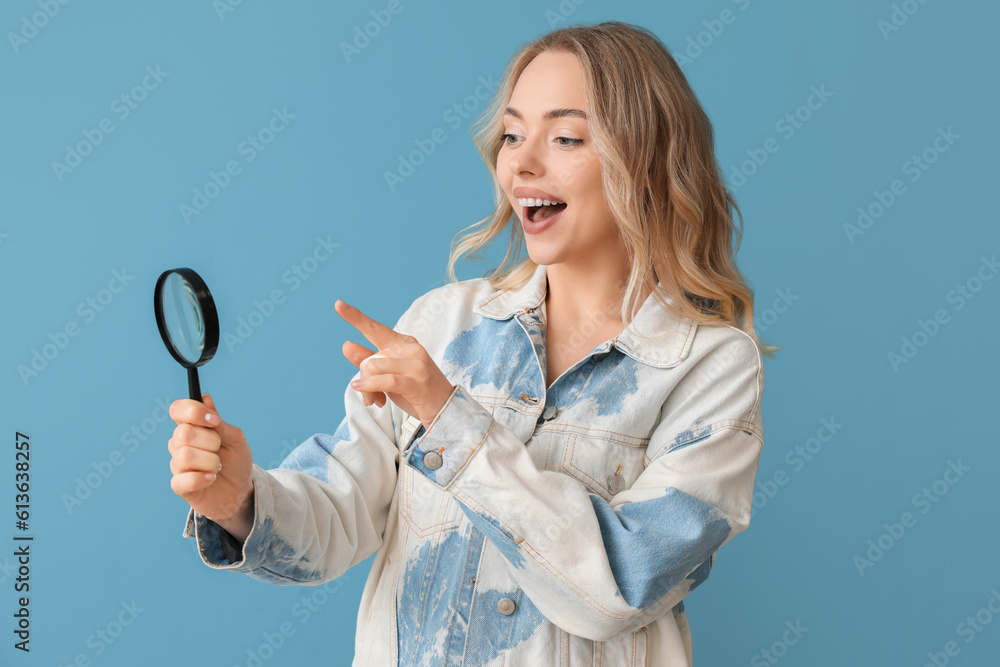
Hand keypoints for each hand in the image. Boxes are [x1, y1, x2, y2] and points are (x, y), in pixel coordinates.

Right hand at [167, 393, 254, 541]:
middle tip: (220, 449)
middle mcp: (179, 444)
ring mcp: (178, 465)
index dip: (193, 412)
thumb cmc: (235, 462)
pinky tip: (212, 479)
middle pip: (184, 433)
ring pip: (185, 456)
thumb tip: (205, 398)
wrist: (240, 492)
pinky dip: (203, 478)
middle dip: (211, 441)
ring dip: (210, 462)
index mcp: (192, 427)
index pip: (177, 410)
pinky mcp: (179, 486)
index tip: (214, 420)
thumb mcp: (235, 439)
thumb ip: (219, 422)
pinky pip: (183, 480)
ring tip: (217, 467)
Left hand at [335, 299, 454, 428]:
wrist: (446, 411)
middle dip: (364, 379)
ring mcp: (416, 364)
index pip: (375, 329)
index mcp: (404, 343)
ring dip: (367, 387)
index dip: (355, 317)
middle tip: (370, 397)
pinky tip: (363, 391)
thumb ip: (368, 361)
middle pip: (370, 358)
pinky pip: (386, 380)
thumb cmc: (415, 392)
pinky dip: (371, 386)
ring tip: (374, 400)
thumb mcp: (388, 376)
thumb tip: (346, 345)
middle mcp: (411, 349)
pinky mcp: (417, 381)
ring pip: (374, 367)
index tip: (338, 304)